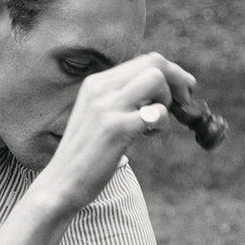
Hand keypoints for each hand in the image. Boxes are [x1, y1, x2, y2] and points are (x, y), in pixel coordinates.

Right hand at [39, 52, 197, 211]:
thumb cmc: (84, 156)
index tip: (183, 88)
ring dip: (167, 99)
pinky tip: (149, 135)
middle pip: (153, 62)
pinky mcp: (116, 129)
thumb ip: (120, 102)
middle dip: (177, 79)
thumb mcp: (98, 118)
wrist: (61, 183)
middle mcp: (100, 89)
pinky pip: (155, 112)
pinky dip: (162, 122)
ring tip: (156, 123)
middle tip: (184, 101)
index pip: (143, 61)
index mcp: (96, 84)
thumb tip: (157, 96)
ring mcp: (108, 108)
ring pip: (155, 78)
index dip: (170, 72)